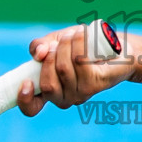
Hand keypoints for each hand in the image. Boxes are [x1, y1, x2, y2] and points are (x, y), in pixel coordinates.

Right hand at [15, 24, 131, 115]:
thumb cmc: (82, 46)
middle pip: (48, 84)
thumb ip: (40, 47)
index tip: (26, 83)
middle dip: (50, 56)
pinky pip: (79, 62)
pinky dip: (79, 43)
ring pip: (63, 69)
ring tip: (74, 34)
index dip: (24, 99)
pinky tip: (83, 34)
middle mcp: (64, 98)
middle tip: (60, 42)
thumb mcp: (55, 42)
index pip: (31, 108)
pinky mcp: (96, 84)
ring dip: (66, 45)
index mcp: (50, 91)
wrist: (117, 47)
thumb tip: (39, 54)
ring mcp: (80, 93)